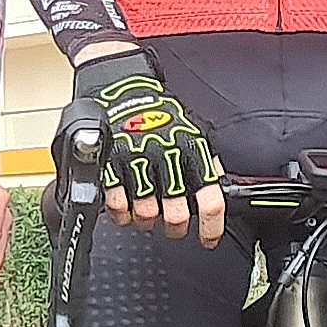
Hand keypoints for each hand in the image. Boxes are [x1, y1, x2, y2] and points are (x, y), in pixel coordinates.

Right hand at [73, 46, 223, 246]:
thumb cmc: (156, 110)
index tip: (208, 240)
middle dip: (174, 228)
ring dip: (145, 222)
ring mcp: (134, 162)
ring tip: (145, 216)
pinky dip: (120, 214)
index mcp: (191, 150)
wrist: (119, 87)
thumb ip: (205, 160)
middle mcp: (165, 157)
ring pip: (145, 214)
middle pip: (175, 214)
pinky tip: (123, 210)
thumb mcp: (191, 130)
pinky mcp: (108, 164)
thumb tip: (218, 185)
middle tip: (171, 227)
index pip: (209, 199)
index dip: (210, 227)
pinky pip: (116, 205)